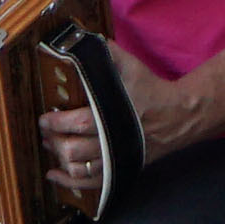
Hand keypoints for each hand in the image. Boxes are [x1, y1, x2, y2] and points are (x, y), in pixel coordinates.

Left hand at [45, 39, 182, 204]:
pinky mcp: (120, 169)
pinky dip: (69, 182)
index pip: (76, 123)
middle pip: (73, 149)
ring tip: (51, 147)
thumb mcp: (132, 67)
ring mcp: (116, 159)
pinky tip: (55, 175)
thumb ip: (108, 54)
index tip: (45, 117)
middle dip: (54, 140)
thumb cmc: (152, 90)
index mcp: (112, 115)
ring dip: (59, 159)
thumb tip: (85, 39)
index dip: (56, 122)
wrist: (180, 115)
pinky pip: (91, 184)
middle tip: (45, 131)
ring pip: (79, 169)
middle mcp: (112, 141)